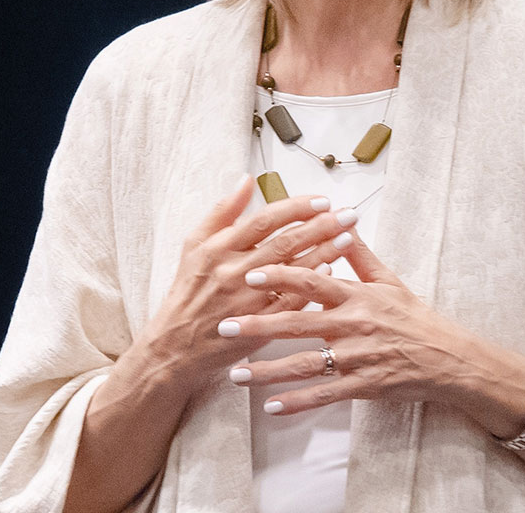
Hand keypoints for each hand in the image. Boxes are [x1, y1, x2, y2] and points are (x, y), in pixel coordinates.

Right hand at [143, 174, 358, 392]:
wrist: (176, 345)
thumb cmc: (188, 289)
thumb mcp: (195, 244)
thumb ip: (223, 211)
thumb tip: (247, 179)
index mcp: (219, 248)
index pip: (264, 220)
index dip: (295, 208)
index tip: (322, 199)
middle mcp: (234, 271)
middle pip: (285, 243)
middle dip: (321, 225)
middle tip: (348, 214)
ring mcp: (247, 300)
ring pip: (292, 271)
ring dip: (323, 251)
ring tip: (349, 236)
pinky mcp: (257, 325)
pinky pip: (289, 303)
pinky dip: (310, 285)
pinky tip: (331, 270)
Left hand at [219, 231, 474, 413]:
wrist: (446, 357)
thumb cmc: (412, 316)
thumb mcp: (388, 280)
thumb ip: (360, 254)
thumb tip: (344, 222)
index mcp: (356, 295)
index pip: (312, 281)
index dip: (280, 276)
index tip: (249, 272)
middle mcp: (353, 325)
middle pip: (298, 324)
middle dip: (259, 325)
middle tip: (224, 326)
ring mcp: (356, 358)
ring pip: (305, 364)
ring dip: (268, 370)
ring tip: (236, 373)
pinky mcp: (361, 386)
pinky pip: (323, 395)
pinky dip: (296, 401)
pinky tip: (269, 406)